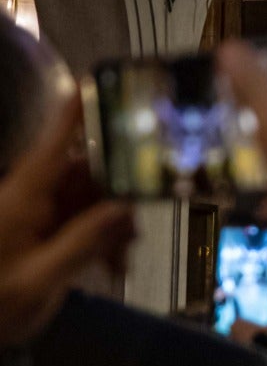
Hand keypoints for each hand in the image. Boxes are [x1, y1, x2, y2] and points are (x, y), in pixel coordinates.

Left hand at [0, 95, 133, 347]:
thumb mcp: (38, 282)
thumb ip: (82, 244)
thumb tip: (124, 210)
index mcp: (22, 199)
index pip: (53, 145)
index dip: (76, 114)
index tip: (98, 83)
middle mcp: (31, 198)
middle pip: (84, 172)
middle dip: (120, 191)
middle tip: (145, 220)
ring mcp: (38, 216)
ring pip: (90, 200)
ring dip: (115, 223)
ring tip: (123, 258)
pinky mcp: (44, 234)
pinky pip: (83, 222)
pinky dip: (103, 240)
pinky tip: (112, 265)